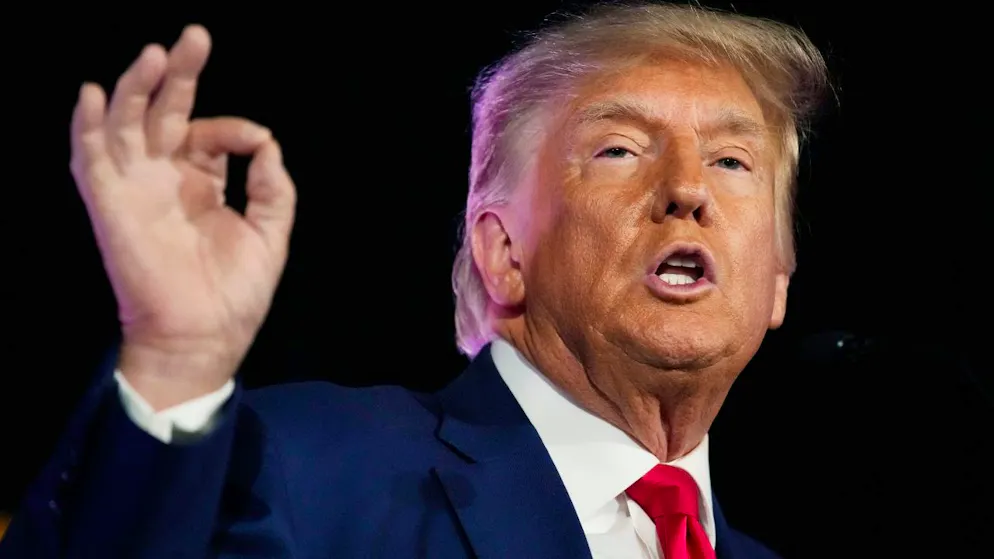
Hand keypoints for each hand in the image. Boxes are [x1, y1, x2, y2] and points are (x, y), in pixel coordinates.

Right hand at [70, 25, 295, 407]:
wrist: (203, 338)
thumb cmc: (236, 294)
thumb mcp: (270, 233)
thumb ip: (272, 186)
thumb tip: (266, 141)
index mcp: (201, 184)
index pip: (209, 133)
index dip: (233, 127)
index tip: (255, 140)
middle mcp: (164, 179)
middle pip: (165, 113)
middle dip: (179, 74)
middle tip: (195, 37)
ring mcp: (135, 189)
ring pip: (126, 124)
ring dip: (136, 87)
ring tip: (155, 54)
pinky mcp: (110, 205)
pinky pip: (90, 159)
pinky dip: (87, 126)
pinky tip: (94, 94)